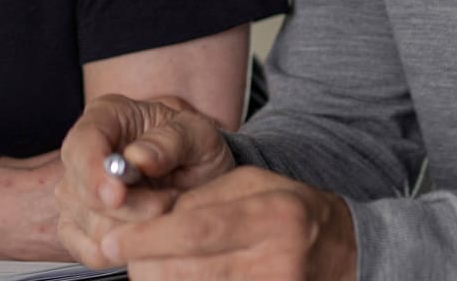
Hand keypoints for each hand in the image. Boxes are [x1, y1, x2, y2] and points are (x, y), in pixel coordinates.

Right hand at [57, 94, 236, 266]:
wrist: (200, 176)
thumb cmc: (193, 148)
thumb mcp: (197, 134)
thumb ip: (171, 141)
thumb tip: (138, 158)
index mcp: (105, 117)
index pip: (81, 144)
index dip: (93, 173)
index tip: (116, 195)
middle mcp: (83, 155)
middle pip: (86, 195)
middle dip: (136, 207)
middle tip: (172, 197)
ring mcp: (75, 194)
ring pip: (94, 229)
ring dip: (139, 228)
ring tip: (166, 207)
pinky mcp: (78, 229)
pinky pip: (93, 253)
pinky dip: (127, 250)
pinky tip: (148, 229)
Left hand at [101, 166, 357, 280]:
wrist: (347, 254)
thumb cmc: (292, 211)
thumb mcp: (255, 186)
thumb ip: (203, 199)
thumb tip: (148, 221)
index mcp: (273, 216)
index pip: (196, 230)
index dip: (146, 238)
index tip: (108, 241)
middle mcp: (275, 262)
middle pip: (185, 272)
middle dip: (143, 265)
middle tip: (122, 252)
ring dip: (160, 279)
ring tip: (153, 264)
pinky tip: (179, 275)